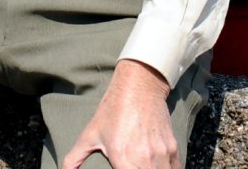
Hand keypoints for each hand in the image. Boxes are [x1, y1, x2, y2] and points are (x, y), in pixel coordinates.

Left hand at [62, 59, 178, 168]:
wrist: (139, 86)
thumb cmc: (112, 110)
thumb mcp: (90, 133)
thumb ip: (74, 157)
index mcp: (123, 159)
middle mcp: (145, 160)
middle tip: (130, 168)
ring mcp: (161, 155)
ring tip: (141, 166)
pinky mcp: (173, 149)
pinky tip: (156, 167)